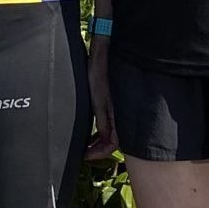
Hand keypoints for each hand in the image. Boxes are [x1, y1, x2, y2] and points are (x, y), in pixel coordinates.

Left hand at [85, 41, 116, 159]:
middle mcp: (122, 114)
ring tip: (87, 142)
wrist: (106, 51)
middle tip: (86, 151)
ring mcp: (119, 107)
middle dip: (100, 147)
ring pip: (112, 131)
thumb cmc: (101, 73)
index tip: (85, 156)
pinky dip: (102, 127)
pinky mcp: (115, 100)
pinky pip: (111, 120)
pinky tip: (93, 127)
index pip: (112, 145)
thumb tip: (101, 144)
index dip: (98, 153)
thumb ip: (102, 124)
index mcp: (121, 117)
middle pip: (114, 140)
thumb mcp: (99, 101)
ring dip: (100, 138)